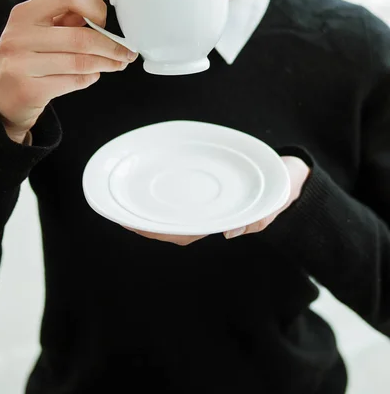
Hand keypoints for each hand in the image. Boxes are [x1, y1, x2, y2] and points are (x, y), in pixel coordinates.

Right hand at [0, 0, 137, 142]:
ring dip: (107, 64)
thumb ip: (67, 15)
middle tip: (128, 53)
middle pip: (81, 37)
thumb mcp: (39, 31)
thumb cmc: (26, 59)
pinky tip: (93, 75)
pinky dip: (90, 78)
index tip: (108, 21)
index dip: (94, 6)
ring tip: (118, 64)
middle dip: (112, 46)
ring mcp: (22, 63)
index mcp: (25, 13)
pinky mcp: (29, 90)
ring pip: (81, 62)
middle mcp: (19, 35)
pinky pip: (74, 81)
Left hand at [122, 156, 309, 245]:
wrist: (288, 173)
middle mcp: (210, 212)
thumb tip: (230, 232)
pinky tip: (148, 179)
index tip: (132, 224)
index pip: (184, 230)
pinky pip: (180, 192)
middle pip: (171, 222)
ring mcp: (206, 200)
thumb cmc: (282, 187)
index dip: (156, 229)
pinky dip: (162, 189)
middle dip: (143, 220)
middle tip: (117, 212)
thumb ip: (262, 214)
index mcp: (222, 219)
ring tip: (122, 198)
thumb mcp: (279, 200)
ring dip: (147, 206)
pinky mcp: (206, 185)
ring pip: (172, 209)